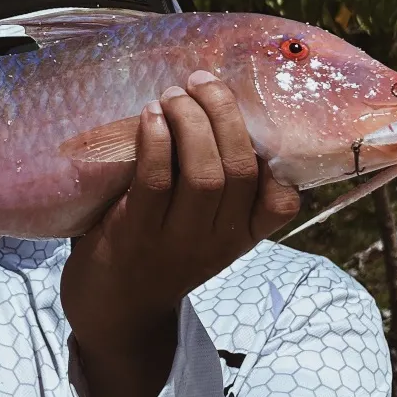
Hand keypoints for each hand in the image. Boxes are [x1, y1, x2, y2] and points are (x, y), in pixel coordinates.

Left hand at [62, 71, 299, 396]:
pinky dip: (157, 141)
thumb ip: (218, 188)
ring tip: (173, 96)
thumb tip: (213, 105)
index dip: (275, 158)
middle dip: (224, 113)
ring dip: (190, 121)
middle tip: (200, 83)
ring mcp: (179, 241)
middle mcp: (218, 241)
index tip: (250, 119)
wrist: (114, 313)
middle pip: (240, 168)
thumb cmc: (157, 253)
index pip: (282, 202)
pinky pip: (156, 181)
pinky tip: (151, 117)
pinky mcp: (136, 236)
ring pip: (205, 173)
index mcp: (242, 237)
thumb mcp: (204, 231)